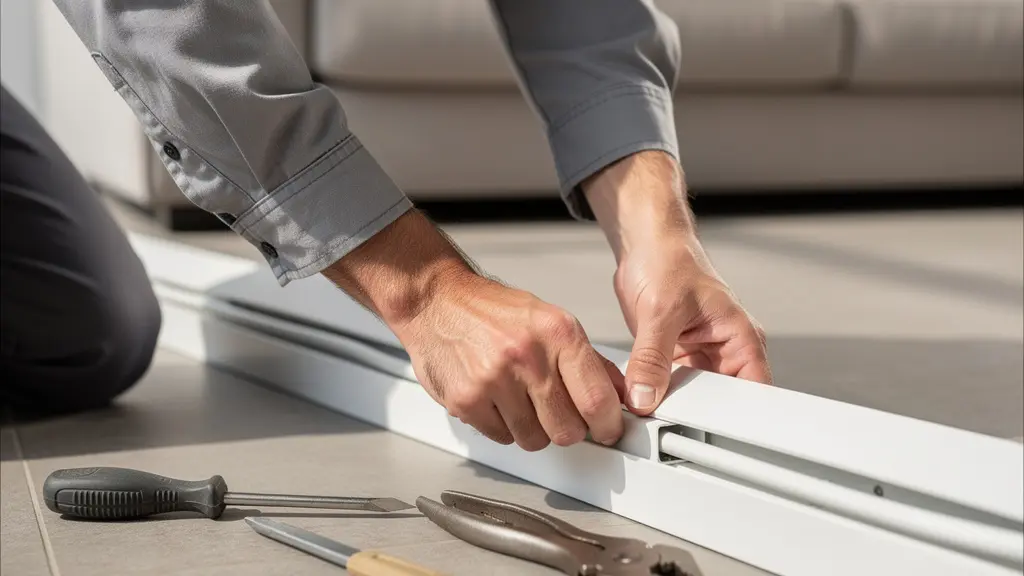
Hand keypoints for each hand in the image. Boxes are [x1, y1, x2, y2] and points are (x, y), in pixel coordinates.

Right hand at [323, 209, 625, 449]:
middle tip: (559, 414)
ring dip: (533, 429)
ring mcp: (494, 381)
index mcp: (558, 333)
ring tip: (521, 400)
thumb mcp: (550, 321)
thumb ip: (589, 360)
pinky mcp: (466, 401)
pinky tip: (496, 399)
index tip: (607, 430)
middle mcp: (528, 357)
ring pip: (534, 440)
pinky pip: (501, 437)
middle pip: (567, 430)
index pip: (597, 399)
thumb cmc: (492, 311)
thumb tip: (620, 393)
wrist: (437, 301)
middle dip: (567, 429)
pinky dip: (502, 426)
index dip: (607, 425)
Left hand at [583, 151, 771, 414]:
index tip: (710, 432)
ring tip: (651, 407)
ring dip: (670, 404)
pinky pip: (667, 388)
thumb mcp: (661, 311)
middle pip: (720, 404)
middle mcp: (726, 352)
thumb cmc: (670, 260)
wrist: (646, 246)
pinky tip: (639, 394)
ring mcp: (700, 358)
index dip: (736, 418)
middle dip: (694, 414)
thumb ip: (652, 358)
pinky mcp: (675, 360)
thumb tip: (645, 395)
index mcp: (742, 339)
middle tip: (668, 420)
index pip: (754, 395)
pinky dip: (653, 392)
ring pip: (691, 399)